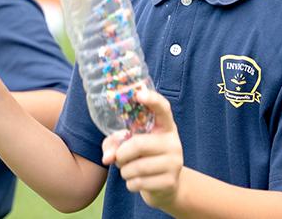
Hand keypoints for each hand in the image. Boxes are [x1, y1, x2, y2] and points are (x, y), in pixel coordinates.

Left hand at [101, 90, 183, 210]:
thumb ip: (115, 144)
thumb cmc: (144, 158)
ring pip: (137, 167)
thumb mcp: (131, 145)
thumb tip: (107, 157)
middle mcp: (173, 141)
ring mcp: (175, 162)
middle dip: (121, 154)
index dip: (152, 99)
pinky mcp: (170, 181)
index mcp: (165, 126)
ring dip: (124, 171)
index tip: (139, 94)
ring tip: (128, 170)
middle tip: (118, 158)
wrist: (166, 186)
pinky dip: (130, 184)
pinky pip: (140, 183)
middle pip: (139, 144)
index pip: (163, 108)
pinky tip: (136, 181)